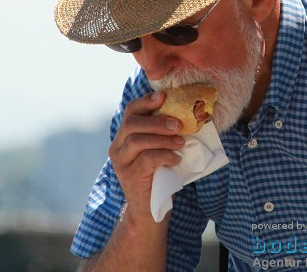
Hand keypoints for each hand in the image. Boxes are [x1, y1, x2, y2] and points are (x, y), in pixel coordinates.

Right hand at [109, 91, 185, 221]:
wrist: (150, 210)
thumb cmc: (159, 176)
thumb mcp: (159, 150)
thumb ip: (164, 134)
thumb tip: (188, 113)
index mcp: (124, 136)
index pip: (131, 111)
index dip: (146, 101)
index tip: (164, 96)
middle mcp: (117, 147)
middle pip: (132, 124)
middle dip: (157, 121)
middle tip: (179, 124)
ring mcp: (121, 163)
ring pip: (137, 140)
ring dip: (163, 138)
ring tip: (181, 142)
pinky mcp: (129, 176)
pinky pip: (146, 159)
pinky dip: (164, 156)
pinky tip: (176, 159)